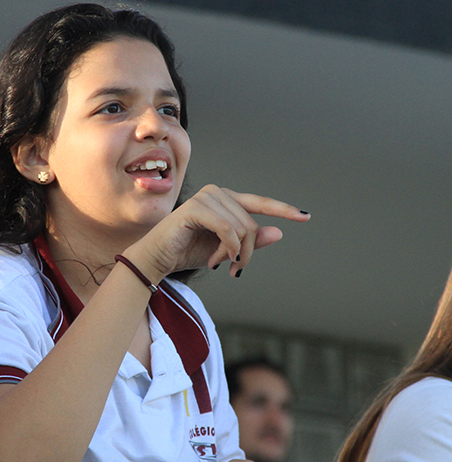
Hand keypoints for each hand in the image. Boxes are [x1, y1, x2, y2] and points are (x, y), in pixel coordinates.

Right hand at [126, 185, 309, 279]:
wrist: (157, 258)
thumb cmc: (186, 252)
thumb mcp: (225, 250)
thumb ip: (249, 241)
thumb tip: (278, 232)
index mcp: (224, 199)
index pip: (259, 203)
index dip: (283, 209)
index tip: (305, 216)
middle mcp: (216, 193)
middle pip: (251, 222)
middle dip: (247, 250)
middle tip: (235, 268)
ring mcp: (206, 197)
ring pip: (241, 227)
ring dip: (234, 252)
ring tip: (219, 262)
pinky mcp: (196, 208)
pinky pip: (227, 229)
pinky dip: (228, 248)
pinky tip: (219, 259)